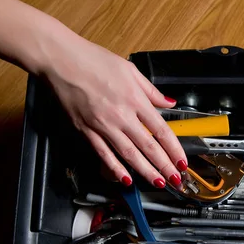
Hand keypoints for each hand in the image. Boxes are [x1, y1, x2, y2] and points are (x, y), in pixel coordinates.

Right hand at [41, 34, 186, 187]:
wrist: (61, 60)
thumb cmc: (93, 60)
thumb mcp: (130, 70)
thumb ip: (151, 91)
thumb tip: (169, 102)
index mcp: (135, 99)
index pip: (161, 130)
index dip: (174, 149)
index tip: (182, 161)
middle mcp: (122, 115)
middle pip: (148, 147)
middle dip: (164, 166)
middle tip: (176, 180)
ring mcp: (103, 125)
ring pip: (129, 154)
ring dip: (145, 171)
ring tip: (158, 183)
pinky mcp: (86, 131)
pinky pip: (104, 154)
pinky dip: (115, 168)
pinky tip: (125, 179)